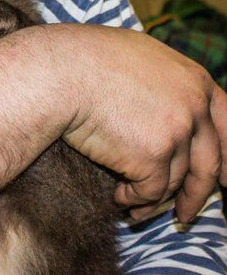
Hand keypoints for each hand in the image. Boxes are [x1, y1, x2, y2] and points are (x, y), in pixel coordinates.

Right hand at [48, 24, 225, 222]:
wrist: (63, 76)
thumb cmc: (86, 63)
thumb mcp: (139, 60)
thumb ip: (161, 85)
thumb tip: (158, 107)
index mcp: (196, 81)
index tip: (224, 179)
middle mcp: (195, 107)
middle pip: (208, 162)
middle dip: (197, 194)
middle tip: (185, 214)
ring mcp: (177, 132)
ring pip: (174, 182)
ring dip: (152, 199)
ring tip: (134, 207)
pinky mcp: (153, 156)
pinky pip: (149, 191)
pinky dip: (133, 199)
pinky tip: (118, 197)